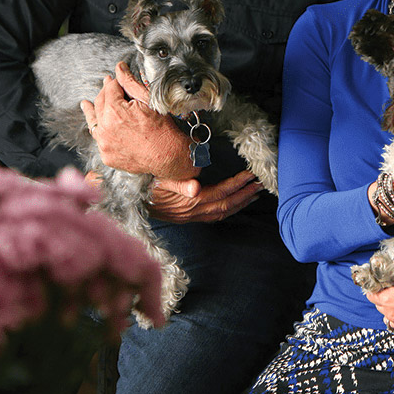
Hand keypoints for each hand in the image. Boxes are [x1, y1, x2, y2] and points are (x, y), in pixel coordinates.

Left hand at [79, 63, 197, 179]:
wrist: (167, 155)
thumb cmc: (162, 128)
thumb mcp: (148, 100)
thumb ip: (130, 82)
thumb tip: (120, 68)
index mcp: (115, 111)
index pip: (109, 89)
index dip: (114, 83)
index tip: (115, 80)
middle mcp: (105, 128)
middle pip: (99, 103)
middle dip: (104, 94)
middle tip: (107, 87)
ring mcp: (104, 144)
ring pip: (94, 122)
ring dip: (92, 111)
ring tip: (85, 104)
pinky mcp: (106, 156)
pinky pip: (99, 139)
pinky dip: (100, 131)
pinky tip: (99, 126)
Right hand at [146, 171, 263, 223]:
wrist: (132, 203)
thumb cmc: (146, 186)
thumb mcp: (159, 178)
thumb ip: (178, 182)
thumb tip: (196, 186)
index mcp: (191, 200)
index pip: (222, 192)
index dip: (238, 183)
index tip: (251, 174)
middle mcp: (194, 211)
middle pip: (227, 204)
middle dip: (245, 194)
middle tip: (260, 184)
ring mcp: (192, 217)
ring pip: (223, 212)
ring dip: (240, 203)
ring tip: (254, 194)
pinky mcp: (188, 218)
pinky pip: (214, 216)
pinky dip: (228, 210)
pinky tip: (234, 205)